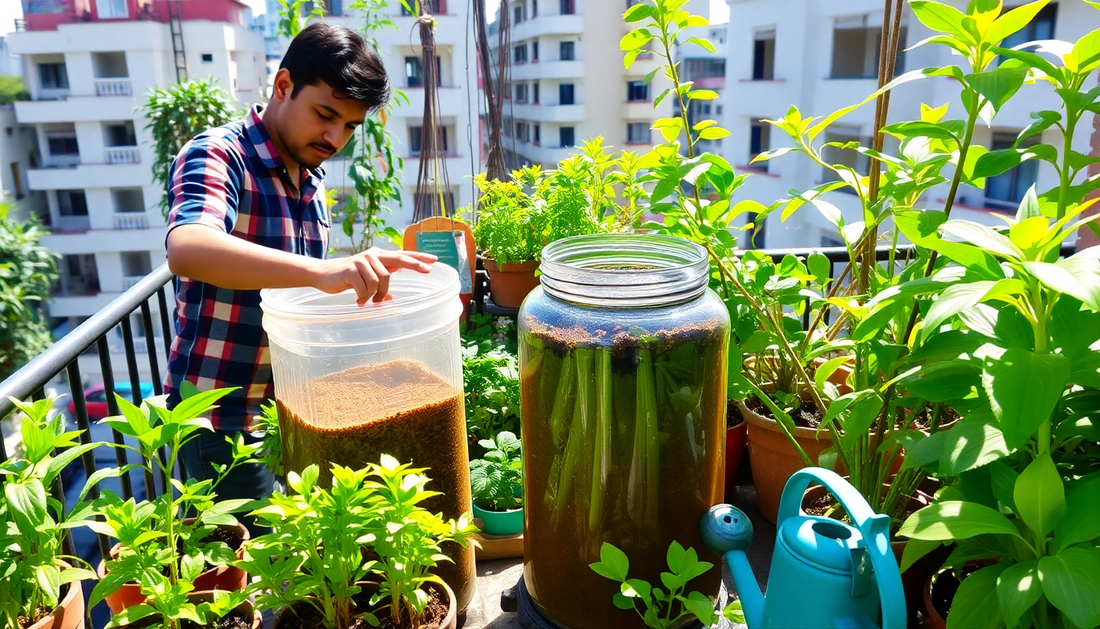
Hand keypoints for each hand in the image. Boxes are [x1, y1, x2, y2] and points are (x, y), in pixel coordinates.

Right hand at [311, 248, 437, 304]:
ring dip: (375, 296)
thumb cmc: (346, 278)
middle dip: (415, 265)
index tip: (434, 260)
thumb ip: (380, 283)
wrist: (322, 274)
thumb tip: (391, 297)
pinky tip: (358, 301)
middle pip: (398, 260)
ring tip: (366, 302)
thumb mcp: (366, 280)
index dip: (418, 257)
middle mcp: (372, 255)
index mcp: (378, 256)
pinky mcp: (351, 269)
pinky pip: (365, 287)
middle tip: (428, 271)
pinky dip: (363, 298)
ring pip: (380, 281)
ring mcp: (361, 261)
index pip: (402, 255)